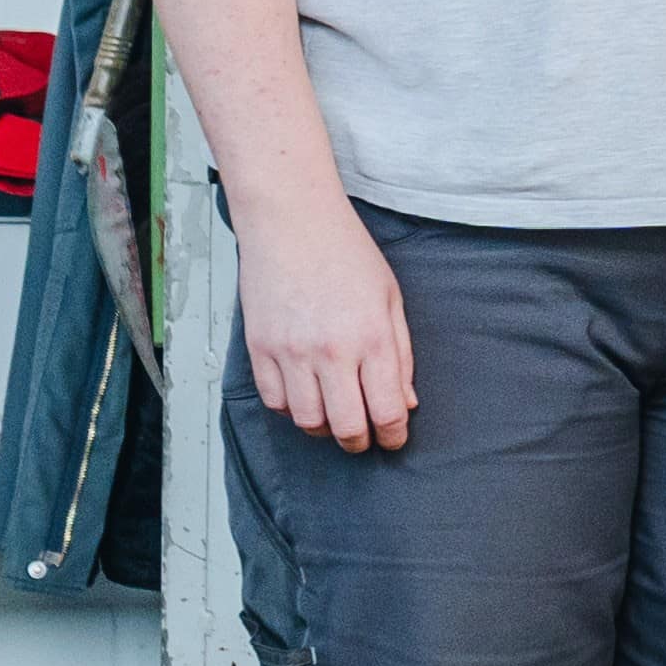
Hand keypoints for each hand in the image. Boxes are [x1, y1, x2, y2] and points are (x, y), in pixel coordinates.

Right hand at [239, 199, 418, 452]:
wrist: (292, 222)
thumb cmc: (347, 255)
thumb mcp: (391, 300)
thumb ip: (401, 355)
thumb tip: (406, 402)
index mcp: (372, 338)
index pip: (388, 410)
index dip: (394, 436)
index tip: (394, 440)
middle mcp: (331, 352)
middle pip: (346, 427)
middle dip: (359, 442)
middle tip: (364, 439)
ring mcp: (290, 352)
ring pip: (306, 420)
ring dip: (324, 428)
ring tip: (335, 416)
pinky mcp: (259, 348)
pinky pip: (274, 401)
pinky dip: (291, 408)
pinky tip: (305, 396)